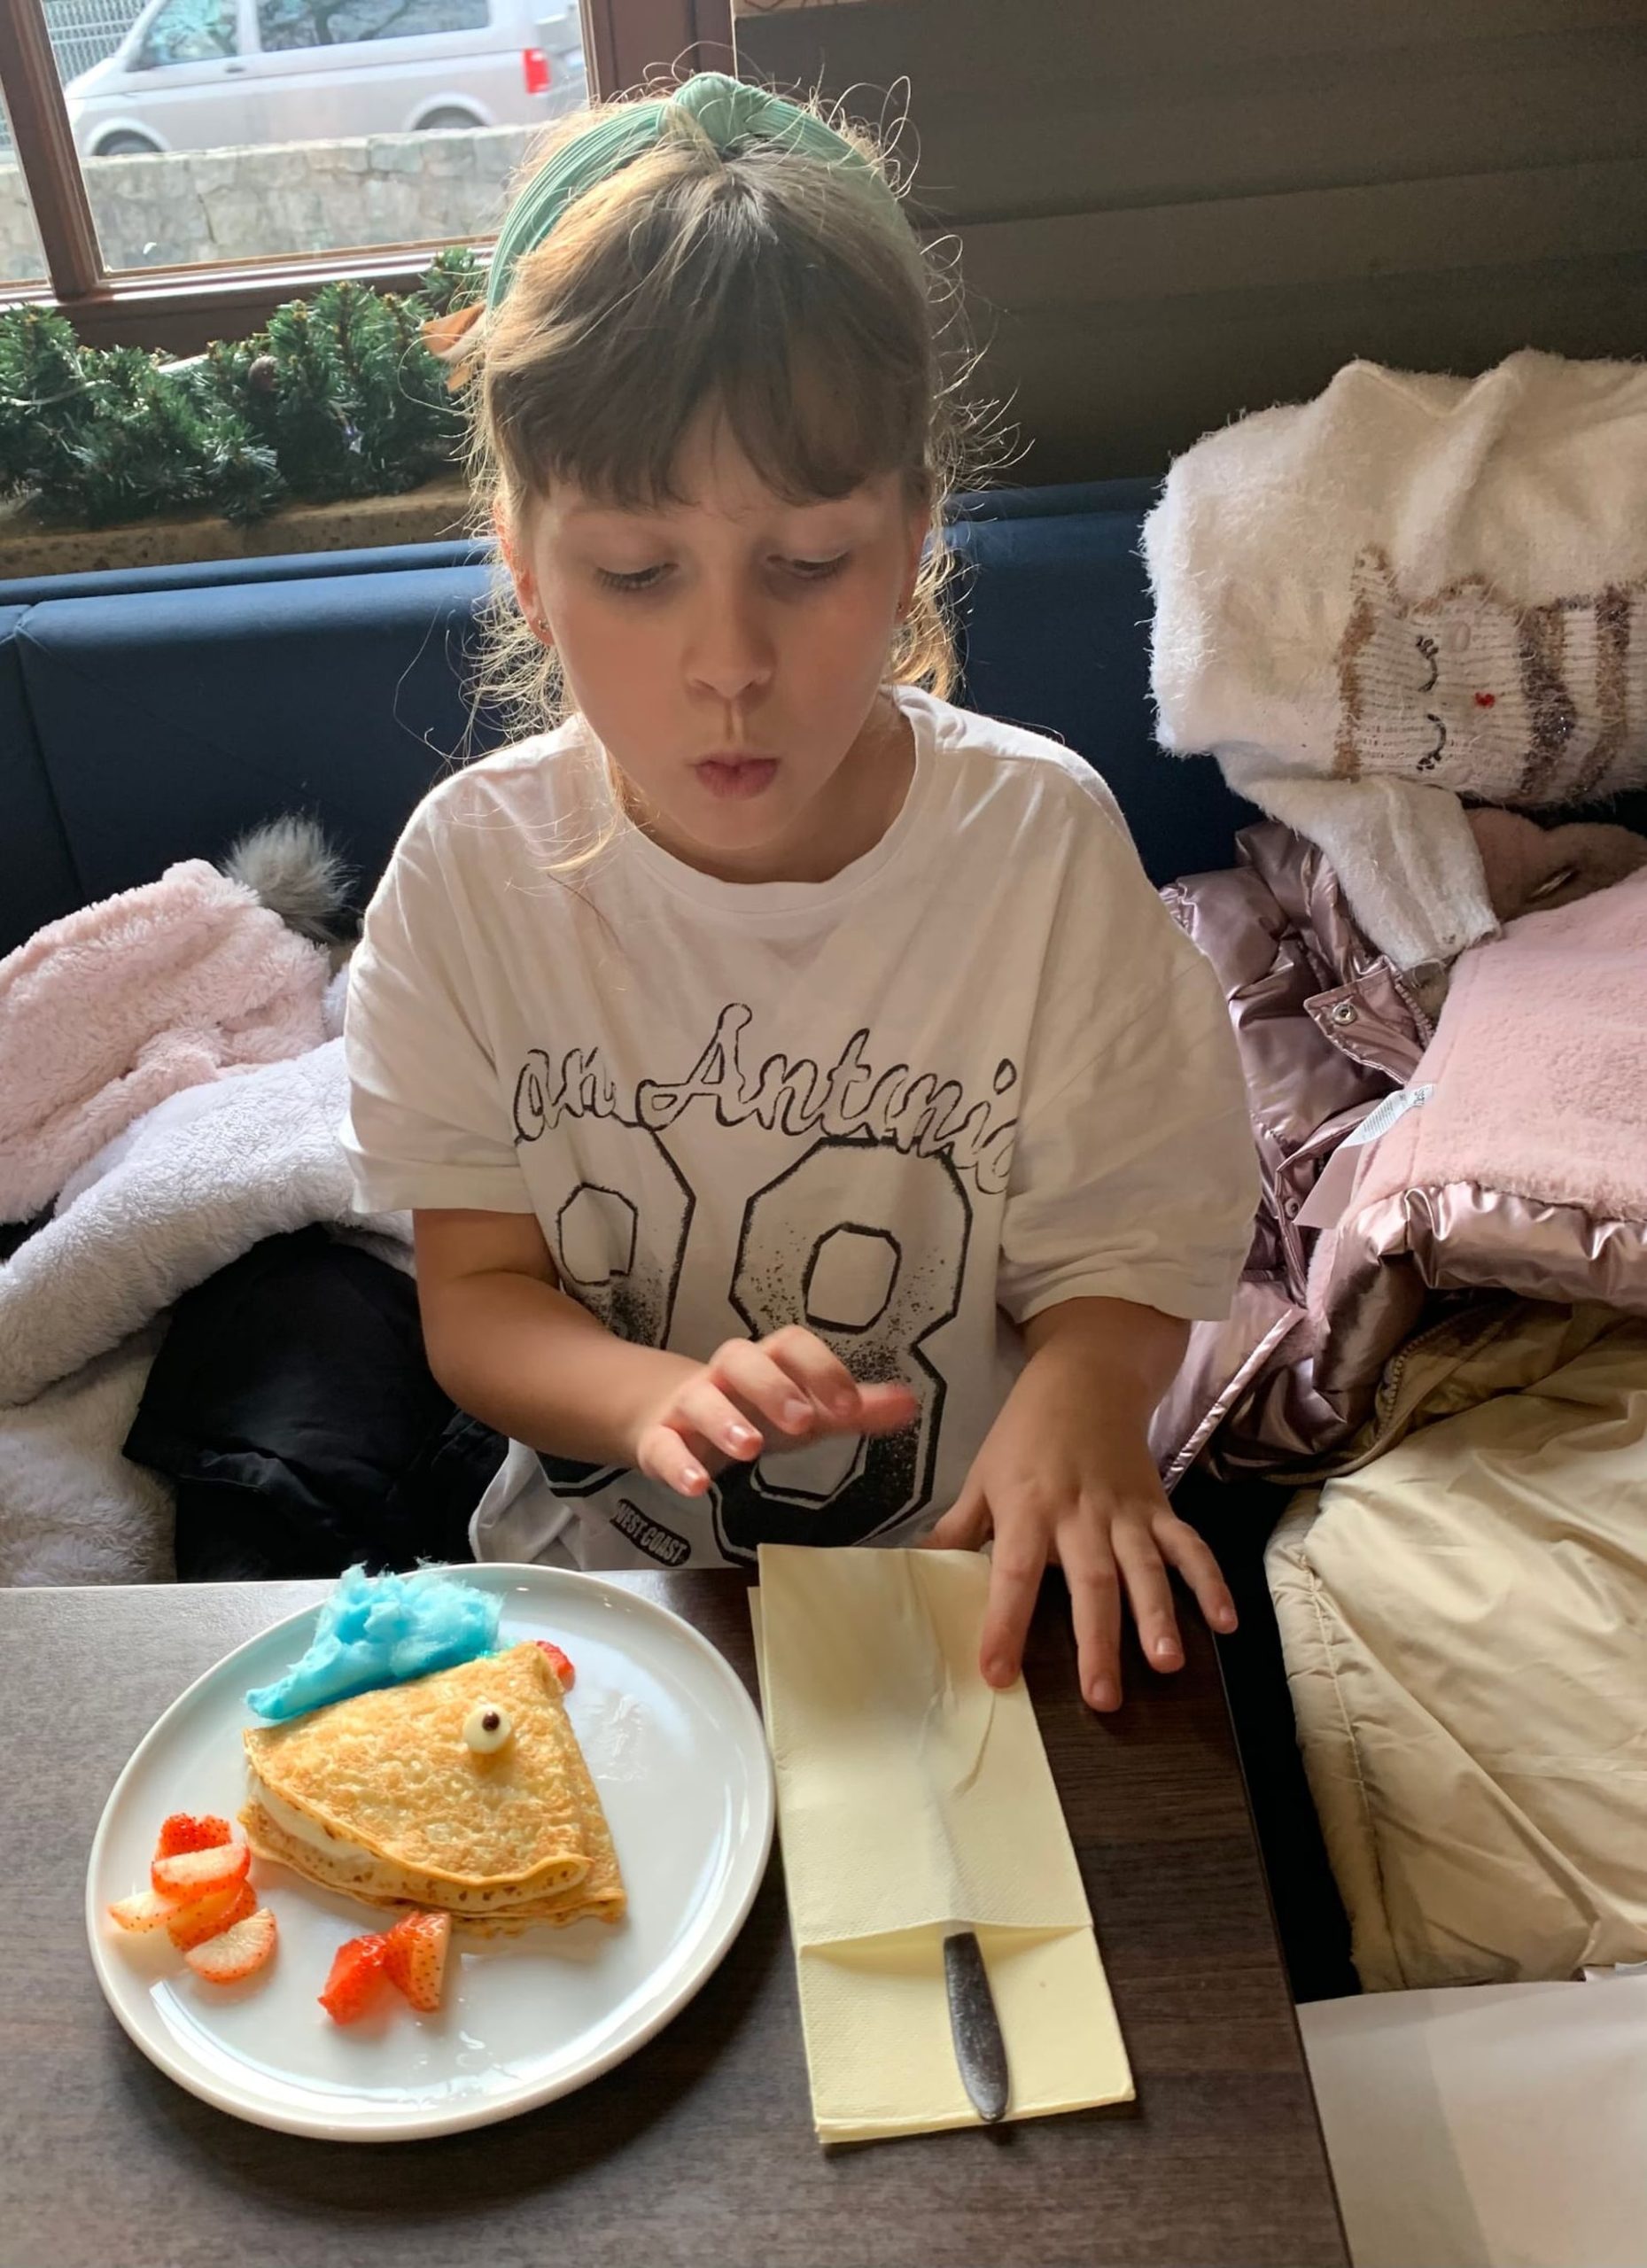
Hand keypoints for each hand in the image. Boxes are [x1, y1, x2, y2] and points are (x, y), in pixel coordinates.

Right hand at [633, 1325, 917, 1498]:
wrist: (674, 1418)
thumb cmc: (755, 1411)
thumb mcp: (806, 1410)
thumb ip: (855, 1409)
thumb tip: (911, 1403)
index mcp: (768, 1362)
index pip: (792, 1346)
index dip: (822, 1370)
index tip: (850, 1406)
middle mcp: (727, 1375)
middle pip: (744, 1360)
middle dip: (774, 1388)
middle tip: (803, 1422)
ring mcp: (690, 1404)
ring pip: (702, 1399)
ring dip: (725, 1421)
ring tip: (749, 1449)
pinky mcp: (659, 1439)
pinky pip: (663, 1445)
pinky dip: (677, 1464)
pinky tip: (696, 1486)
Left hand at [923, 1341, 1235, 1710]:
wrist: (1086, 1379)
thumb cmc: (1025, 1434)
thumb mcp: (982, 1475)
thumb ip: (957, 1529)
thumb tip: (919, 1572)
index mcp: (1027, 1509)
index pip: (1014, 1573)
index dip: (1005, 1623)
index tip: (998, 1673)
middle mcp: (1079, 1515)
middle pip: (1091, 1582)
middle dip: (1097, 1642)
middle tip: (1102, 1698)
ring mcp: (1126, 1513)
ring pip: (1144, 1569)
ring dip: (1158, 1616)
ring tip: (1166, 1664)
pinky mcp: (1159, 1507)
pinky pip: (1189, 1546)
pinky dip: (1210, 1581)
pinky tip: (1226, 1622)